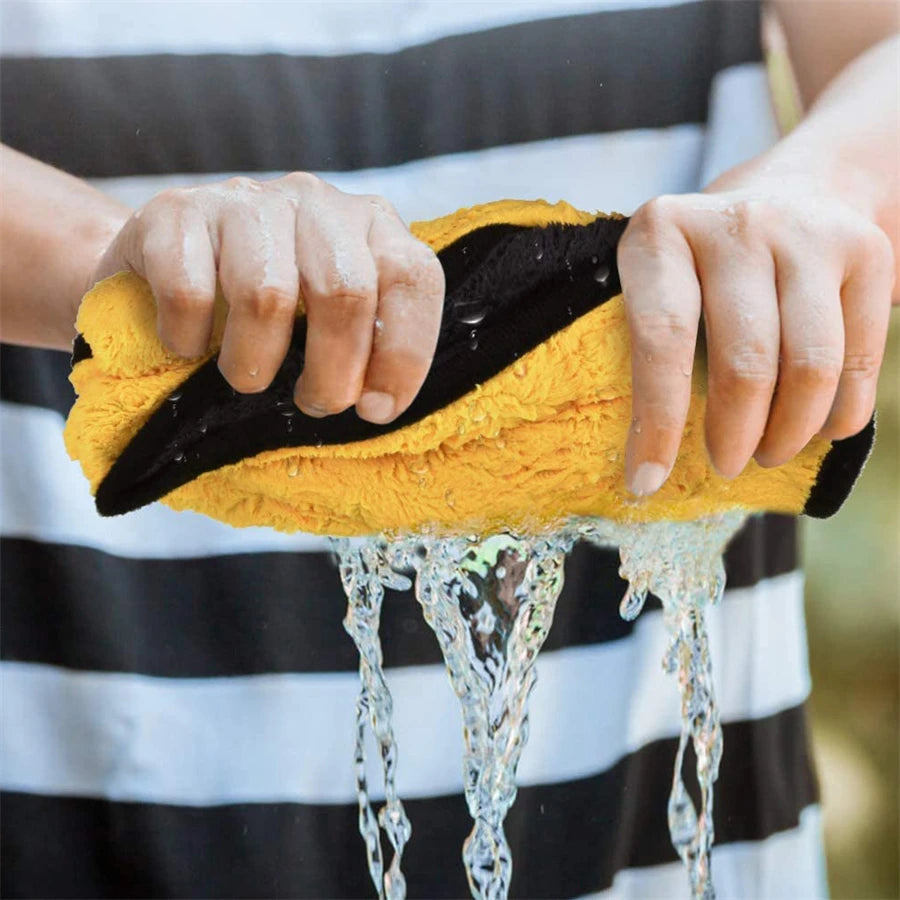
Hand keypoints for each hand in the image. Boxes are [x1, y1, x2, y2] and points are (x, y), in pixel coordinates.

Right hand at [92, 173, 444, 423]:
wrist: (165, 260)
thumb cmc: (267, 305)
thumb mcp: (330, 316)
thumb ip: (365, 343)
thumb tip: (376, 406)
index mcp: (371, 225)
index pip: (412, 278)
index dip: (404, 354)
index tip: (377, 410)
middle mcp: (316, 201)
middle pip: (344, 292)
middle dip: (333, 372)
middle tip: (313, 404)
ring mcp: (245, 200)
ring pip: (267, 296)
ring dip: (256, 363)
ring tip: (248, 379)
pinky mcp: (175, 209)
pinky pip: (189, 292)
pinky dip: (190, 339)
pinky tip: (191, 346)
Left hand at [617, 167, 894, 495]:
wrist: (797, 186)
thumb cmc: (704, 263)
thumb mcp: (659, 282)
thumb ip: (648, 346)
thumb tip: (645, 459)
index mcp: (662, 233)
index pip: (662, 339)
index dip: (658, 422)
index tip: (647, 482)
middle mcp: (736, 225)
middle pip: (745, 363)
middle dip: (733, 437)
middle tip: (723, 465)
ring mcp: (808, 234)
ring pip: (809, 368)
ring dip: (788, 433)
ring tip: (768, 452)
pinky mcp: (866, 252)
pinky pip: (860, 359)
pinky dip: (838, 415)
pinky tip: (816, 430)